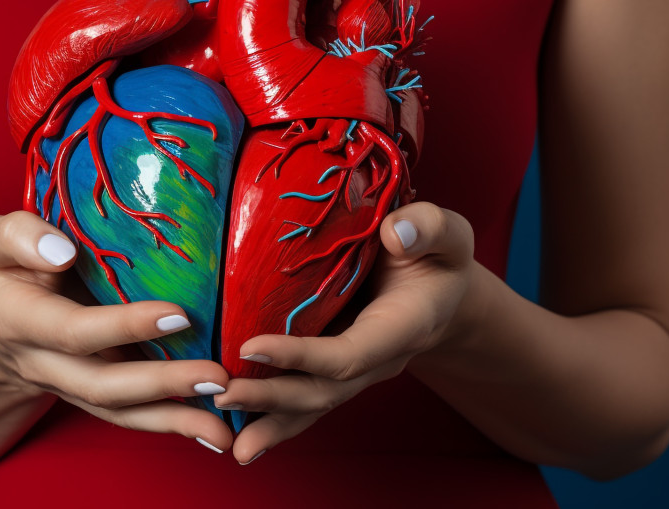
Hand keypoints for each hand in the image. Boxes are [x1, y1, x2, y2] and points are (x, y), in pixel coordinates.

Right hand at [0, 211, 234, 452]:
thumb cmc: (7, 269)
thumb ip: (19, 237)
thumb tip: (63, 250)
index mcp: (20, 320)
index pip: (73, 330)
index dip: (123, 326)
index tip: (178, 314)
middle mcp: (45, 364)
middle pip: (102, 385)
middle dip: (162, 384)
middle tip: (217, 375)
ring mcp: (72, 386)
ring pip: (121, 412)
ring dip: (175, 420)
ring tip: (225, 425)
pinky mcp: (96, 395)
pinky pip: (133, 416)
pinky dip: (176, 426)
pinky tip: (216, 432)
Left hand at [210, 202, 474, 463]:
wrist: (441, 291)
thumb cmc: (439, 257)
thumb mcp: (447, 234)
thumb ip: (429, 228)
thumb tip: (394, 233)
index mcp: (403, 328)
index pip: (349, 352)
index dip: (302, 356)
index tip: (251, 345)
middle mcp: (377, 360)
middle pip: (323, 391)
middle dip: (272, 397)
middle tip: (221, 395)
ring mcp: (355, 370)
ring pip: (311, 405)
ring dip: (268, 421)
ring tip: (225, 440)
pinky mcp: (334, 368)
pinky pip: (303, 399)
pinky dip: (270, 416)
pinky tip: (236, 430)